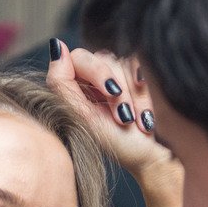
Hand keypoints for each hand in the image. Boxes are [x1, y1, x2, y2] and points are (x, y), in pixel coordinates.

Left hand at [45, 39, 177, 187]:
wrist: (151, 158)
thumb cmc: (116, 144)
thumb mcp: (83, 118)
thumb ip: (62, 84)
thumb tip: (56, 47)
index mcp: (76, 87)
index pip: (80, 57)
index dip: (98, 72)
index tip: (112, 94)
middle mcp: (95, 78)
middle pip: (104, 58)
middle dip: (118, 90)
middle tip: (124, 117)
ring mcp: (118, 76)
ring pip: (125, 64)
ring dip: (134, 96)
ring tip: (135, 123)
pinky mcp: (139, 77)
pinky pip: (142, 66)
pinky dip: (146, 93)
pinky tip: (146, 114)